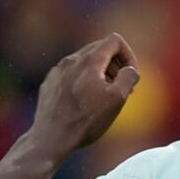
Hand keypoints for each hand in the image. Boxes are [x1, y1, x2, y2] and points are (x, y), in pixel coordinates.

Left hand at [29, 34, 140, 153]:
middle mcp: (71, 60)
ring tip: (104, 96)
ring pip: (85, 61)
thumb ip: (129, 77)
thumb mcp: (118, 99)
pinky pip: (71, 73)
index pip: (115, 40)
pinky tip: (84, 101)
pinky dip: (83, 80)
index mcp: (90, 61)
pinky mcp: (50, 83)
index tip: (130, 75)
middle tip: (121, 86)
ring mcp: (58, 71)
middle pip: (100, 48)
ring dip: (100, 73)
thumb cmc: (86, 120)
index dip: (128, 55)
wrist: (51, 138)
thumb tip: (130, 69)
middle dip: (115, 64)